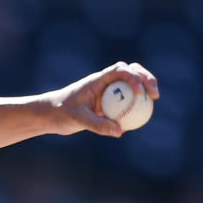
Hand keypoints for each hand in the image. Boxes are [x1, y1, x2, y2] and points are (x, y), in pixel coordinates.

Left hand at [45, 61, 159, 136]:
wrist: (48, 116)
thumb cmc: (59, 113)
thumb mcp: (77, 119)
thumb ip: (97, 124)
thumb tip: (120, 131)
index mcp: (97, 80)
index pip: (120, 71)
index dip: (134, 78)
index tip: (139, 93)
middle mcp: (104, 83)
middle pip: (131, 72)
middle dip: (146, 79)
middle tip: (155, 94)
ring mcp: (106, 93)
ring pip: (130, 87)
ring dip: (144, 91)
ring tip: (153, 103)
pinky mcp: (106, 104)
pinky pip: (124, 104)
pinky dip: (133, 108)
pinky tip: (137, 121)